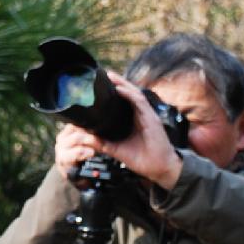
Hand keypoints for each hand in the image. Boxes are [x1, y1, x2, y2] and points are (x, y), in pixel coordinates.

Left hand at [54, 72, 182, 189]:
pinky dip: (130, 95)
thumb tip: (83, 137)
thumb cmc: (142, 159)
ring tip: (110, 76)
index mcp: (134, 120)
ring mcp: (147, 115)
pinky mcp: (152, 119)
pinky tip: (120, 89)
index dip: (115, 90)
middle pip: (129, 94)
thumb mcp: (116, 150)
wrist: (160, 170)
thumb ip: (101, 143)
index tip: (100, 83)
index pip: (124, 100)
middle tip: (103, 74)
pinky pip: (141, 103)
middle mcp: (141, 115)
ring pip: (135, 94)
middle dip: (118, 82)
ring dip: (123, 84)